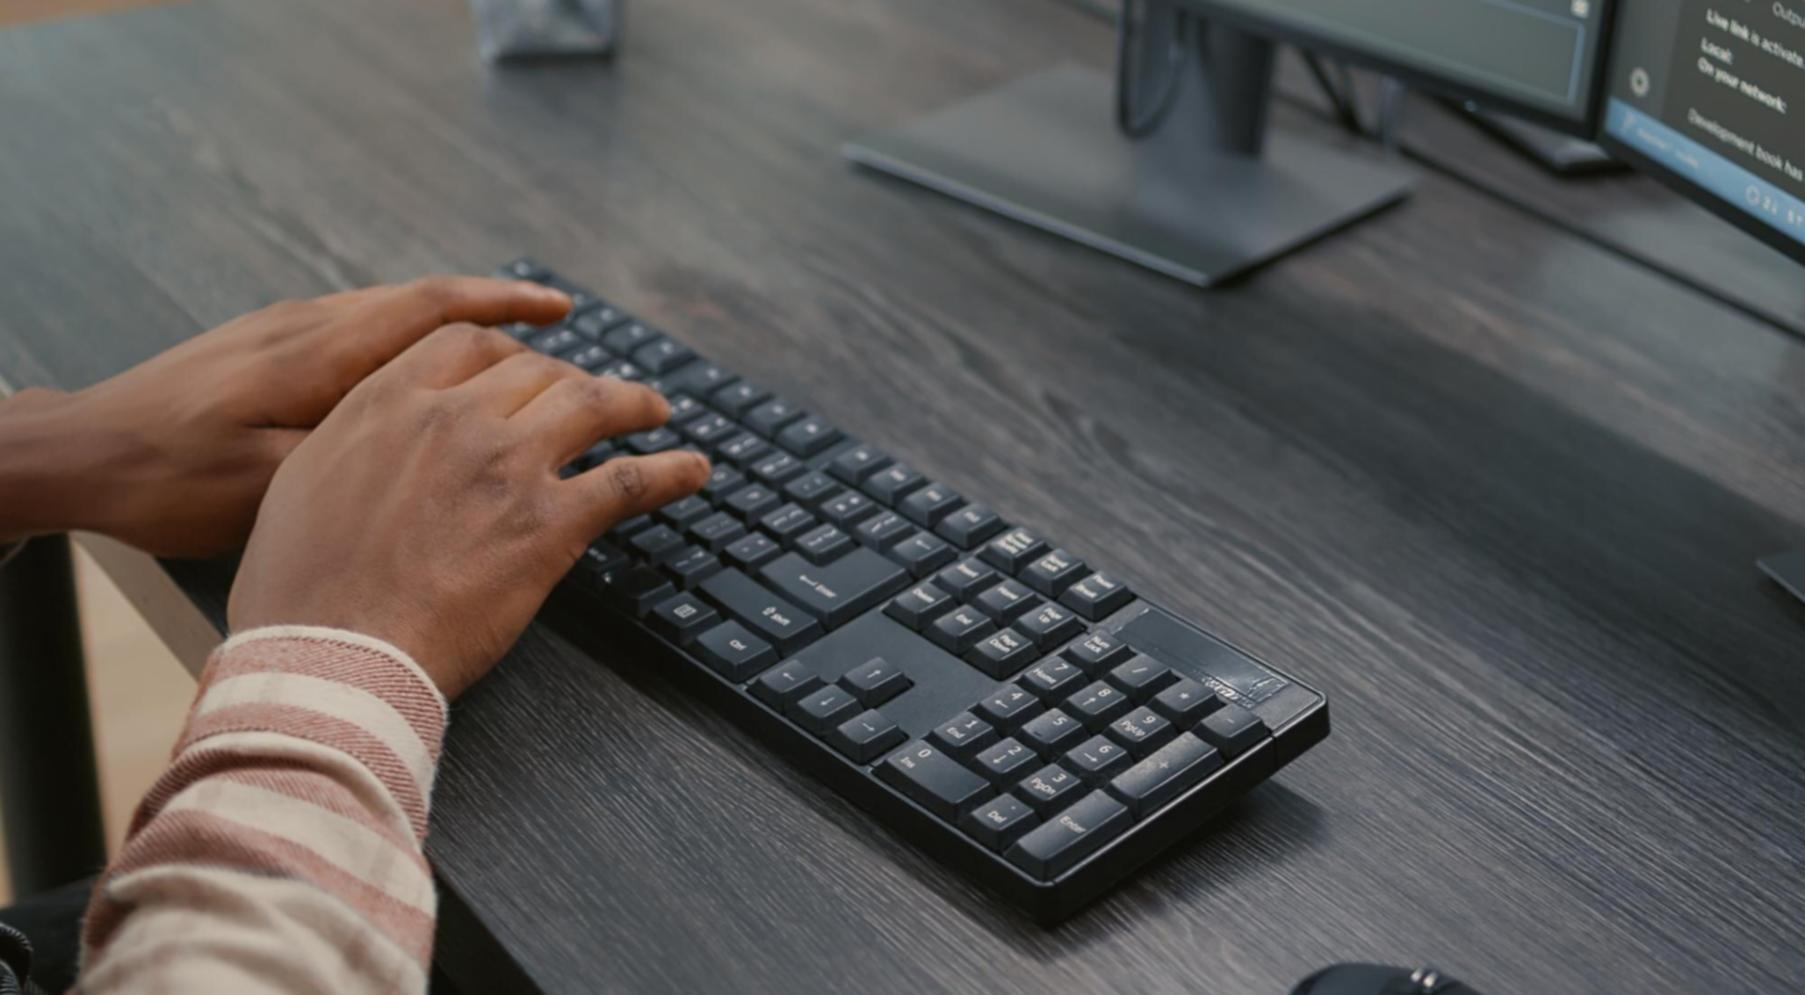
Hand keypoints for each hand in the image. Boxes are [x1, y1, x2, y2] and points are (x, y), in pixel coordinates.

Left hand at [0, 277, 570, 555]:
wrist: (80, 454)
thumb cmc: (169, 479)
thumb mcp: (270, 481)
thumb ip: (356, 452)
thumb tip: (439, 445)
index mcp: (321, 353)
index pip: (434, 307)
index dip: (506, 304)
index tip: (562, 310)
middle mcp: (309, 325)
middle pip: (423, 300)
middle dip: (498, 309)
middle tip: (558, 332)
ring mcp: (284, 330)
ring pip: (393, 313)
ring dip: (457, 326)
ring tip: (507, 357)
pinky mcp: (264, 347)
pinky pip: (362, 331)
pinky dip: (413, 342)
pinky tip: (427, 379)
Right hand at [227, 324, 709, 697]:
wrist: (331, 652)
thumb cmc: (301, 589)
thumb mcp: (304, 484)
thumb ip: (354, 443)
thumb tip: (378, 440)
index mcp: (388, 401)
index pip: (467, 344)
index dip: (508, 351)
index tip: (527, 366)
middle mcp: (454, 418)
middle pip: (537, 371)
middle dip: (571, 380)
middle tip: (593, 400)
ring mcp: (508, 465)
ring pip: (593, 405)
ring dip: (634, 403)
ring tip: (657, 413)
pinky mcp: (550, 523)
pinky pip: (632, 480)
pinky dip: (672, 471)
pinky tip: (694, 470)